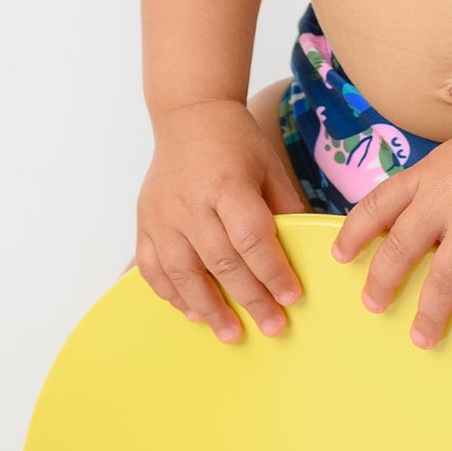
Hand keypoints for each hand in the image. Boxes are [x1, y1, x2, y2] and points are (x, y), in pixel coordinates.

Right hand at [130, 100, 308, 344]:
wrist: (189, 116)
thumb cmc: (236, 141)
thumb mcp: (269, 165)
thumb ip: (285, 207)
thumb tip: (307, 251)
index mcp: (227, 183)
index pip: (251, 237)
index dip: (272, 270)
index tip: (291, 297)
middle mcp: (191, 202)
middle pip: (221, 261)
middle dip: (249, 299)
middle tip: (272, 326)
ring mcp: (162, 215)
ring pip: (183, 272)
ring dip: (209, 308)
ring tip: (231, 333)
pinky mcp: (144, 222)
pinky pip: (152, 268)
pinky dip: (172, 294)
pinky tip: (193, 312)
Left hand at [330, 100, 451, 348]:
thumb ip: (435, 188)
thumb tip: (420, 226)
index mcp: (428, 175)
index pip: (377, 205)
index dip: (354, 232)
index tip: (340, 255)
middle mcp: (444, 200)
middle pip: (399, 248)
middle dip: (382, 282)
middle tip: (373, 305)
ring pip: (441, 279)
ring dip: (429, 313)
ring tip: (422, 338)